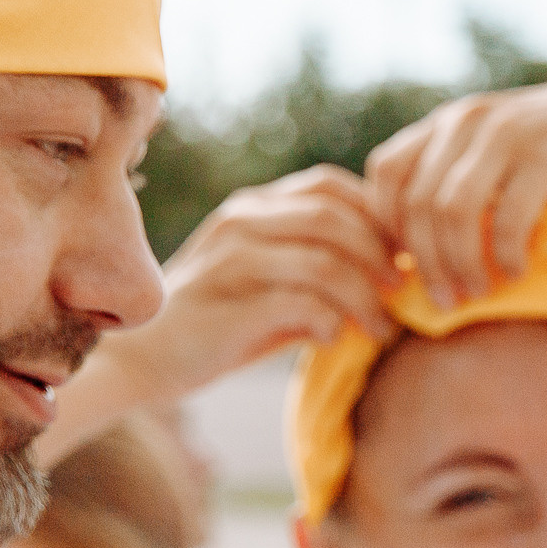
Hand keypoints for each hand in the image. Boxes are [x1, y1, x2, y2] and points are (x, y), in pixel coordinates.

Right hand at [73, 166, 397, 415]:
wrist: (140, 360)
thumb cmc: (219, 326)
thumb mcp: (274, 286)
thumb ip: (323, 271)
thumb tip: (401, 275)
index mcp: (254, 209)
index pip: (330, 187)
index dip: (378, 216)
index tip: (406, 256)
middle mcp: (241, 221)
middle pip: (334, 218)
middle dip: (381, 257)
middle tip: (405, 295)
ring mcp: (230, 259)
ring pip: (324, 260)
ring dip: (365, 298)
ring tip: (381, 330)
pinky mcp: (226, 303)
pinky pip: (301, 303)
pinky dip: (331, 322)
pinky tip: (335, 340)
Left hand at [363, 78, 546, 307]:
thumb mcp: (503, 151)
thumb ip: (464, 180)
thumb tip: (424, 251)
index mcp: (451, 121)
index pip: (385, 172)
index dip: (385, 226)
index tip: (406, 268)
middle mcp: (469, 120)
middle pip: (416, 203)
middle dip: (425, 262)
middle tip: (444, 299)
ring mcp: (506, 135)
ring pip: (452, 212)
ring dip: (460, 263)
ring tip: (478, 293)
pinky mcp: (546, 156)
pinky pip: (507, 217)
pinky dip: (506, 254)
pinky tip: (517, 272)